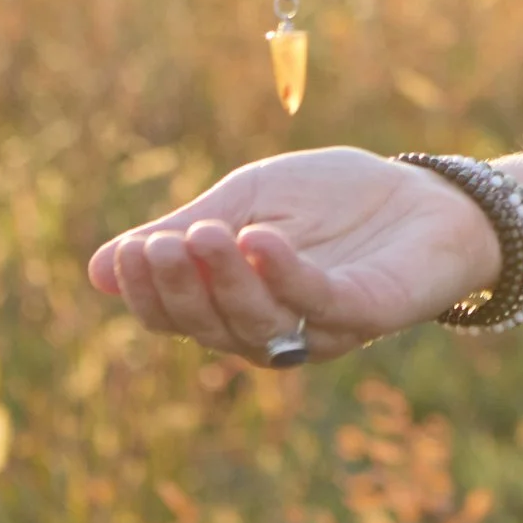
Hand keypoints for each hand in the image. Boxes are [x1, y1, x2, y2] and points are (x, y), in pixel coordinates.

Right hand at [87, 147, 500, 368]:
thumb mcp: (250, 200)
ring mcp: (318, 327)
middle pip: (206, 326)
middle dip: (178, 287)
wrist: (427, 194)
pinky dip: (284, 275)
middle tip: (158, 245)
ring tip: (204, 234)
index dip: (145, 292)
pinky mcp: (365, 312)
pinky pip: (316, 302)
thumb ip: (184, 230)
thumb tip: (95, 270)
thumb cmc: (337, 198)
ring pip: (253, 324)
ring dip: (223, 281)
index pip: (174, 315)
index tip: (127, 251)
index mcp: (234, 304)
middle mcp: (271, 328)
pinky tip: (261, 240)